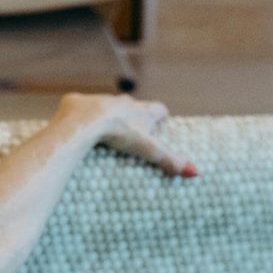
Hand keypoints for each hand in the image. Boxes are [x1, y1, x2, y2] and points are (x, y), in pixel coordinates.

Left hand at [54, 93, 197, 177]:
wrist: (84, 121)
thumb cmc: (119, 133)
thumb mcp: (148, 149)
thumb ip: (170, 160)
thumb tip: (195, 172)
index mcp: (141, 110)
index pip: (159, 109)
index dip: (160, 117)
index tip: (161, 123)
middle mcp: (122, 101)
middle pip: (132, 106)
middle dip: (133, 115)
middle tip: (131, 130)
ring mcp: (99, 99)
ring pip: (105, 105)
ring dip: (105, 115)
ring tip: (102, 131)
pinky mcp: (76, 101)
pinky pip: (79, 107)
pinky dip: (79, 117)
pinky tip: (76, 129)